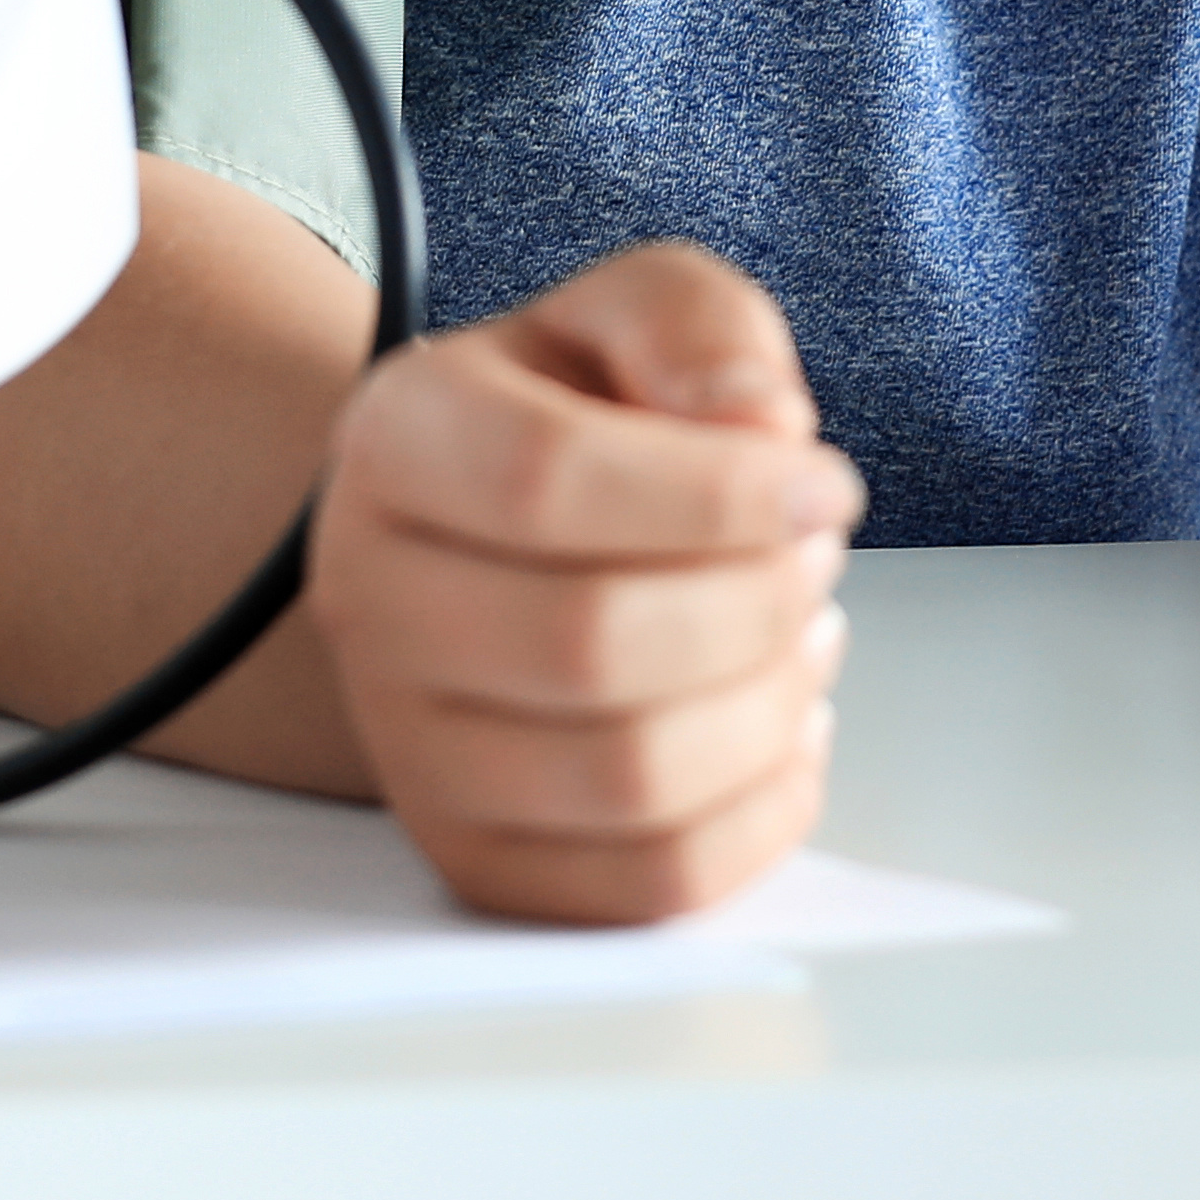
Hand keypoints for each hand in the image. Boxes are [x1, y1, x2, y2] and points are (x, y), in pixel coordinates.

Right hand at [308, 238, 859, 924]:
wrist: (484, 534)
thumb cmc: (580, 418)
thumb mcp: (639, 312)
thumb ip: (701, 331)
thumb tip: (759, 430)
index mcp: (399, 439)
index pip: (545, 481)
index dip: (720, 494)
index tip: (827, 486)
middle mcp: (372, 600)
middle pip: (589, 644)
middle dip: (756, 604)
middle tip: (816, 558)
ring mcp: (410, 747)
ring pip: (626, 779)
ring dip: (766, 706)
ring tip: (802, 634)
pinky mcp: (475, 855)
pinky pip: (646, 886)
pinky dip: (758, 815)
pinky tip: (778, 727)